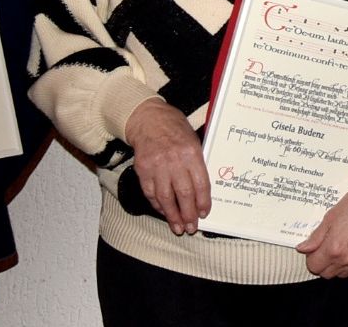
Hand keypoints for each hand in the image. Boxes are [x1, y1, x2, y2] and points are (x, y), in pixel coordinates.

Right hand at [125, 98, 209, 234]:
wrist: (148, 119)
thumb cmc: (175, 129)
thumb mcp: (194, 140)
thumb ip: (198, 163)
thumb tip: (203, 190)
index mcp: (191, 153)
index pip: (200, 183)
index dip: (203, 202)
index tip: (204, 214)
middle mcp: (174, 161)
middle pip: (183, 193)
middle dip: (188, 214)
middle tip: (192, 228)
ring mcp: (157, 166)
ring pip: (165, 197)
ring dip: (172, 215)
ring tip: (178, 227)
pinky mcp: (143, 170)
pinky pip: (150, 193)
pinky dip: (158, 205)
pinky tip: (164, 212)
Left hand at [296, 174, 347, 277]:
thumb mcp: (330, 216)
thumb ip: (316, 236)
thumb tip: (304, 247)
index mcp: (334, 247)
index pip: (314, 266)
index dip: (311, 257)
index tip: (314, 249)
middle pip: (326, 274)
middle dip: (322, 263)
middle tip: (324, 248)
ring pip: (341, 274)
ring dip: (336, 265)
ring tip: (339, 247)